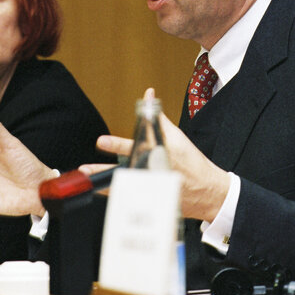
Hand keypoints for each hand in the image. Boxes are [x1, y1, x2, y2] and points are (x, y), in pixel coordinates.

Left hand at [95, 87, 229, 221]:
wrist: (208, 191)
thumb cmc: (191, 162)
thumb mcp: (176, 136)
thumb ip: (157, 117)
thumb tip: (148, 94)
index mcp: (160, 153)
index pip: (135, 147)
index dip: (117, 144)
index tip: (101, 142)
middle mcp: (154, 171)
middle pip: (124, 171)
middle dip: (103, 170)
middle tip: (87, 169)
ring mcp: (152, 188)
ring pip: (123, 188)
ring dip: (103, 184)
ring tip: (88, 179)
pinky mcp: (152, 201)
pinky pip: (129, 200)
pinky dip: (116, 196)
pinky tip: (101, 192)